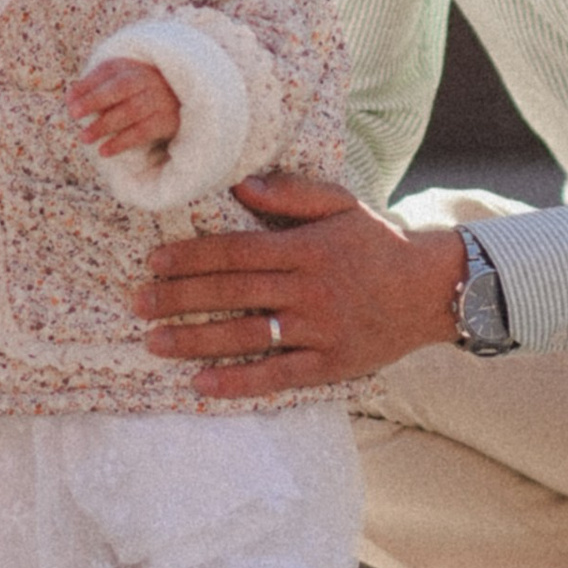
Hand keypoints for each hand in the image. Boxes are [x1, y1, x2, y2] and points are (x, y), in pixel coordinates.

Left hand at [70, 56, 182, 159]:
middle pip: (121, 86)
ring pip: (131, 110)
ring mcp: (162, 99)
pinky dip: (122, 141)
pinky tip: (104, 151)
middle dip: (95, 99)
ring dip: (105, 124)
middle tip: (73, 114)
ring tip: (84, 137)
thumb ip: (101, 85)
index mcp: (137, 65)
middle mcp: (151, 78)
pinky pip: (143, 131)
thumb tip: (69, 97)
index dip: (88, 84)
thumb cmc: (144, 93)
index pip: (110, 69)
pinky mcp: (169, 120)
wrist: (186, 101)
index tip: (69, 100)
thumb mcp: (126, 81)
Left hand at [134, 171, 466, 394]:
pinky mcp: (329, 364)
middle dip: (179, 298)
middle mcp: (309, 289)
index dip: (192, 257)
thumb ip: (293, 193)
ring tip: (153, 342)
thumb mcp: (342, 205)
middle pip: (232, 293)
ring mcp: (318, 330)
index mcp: (307, 249)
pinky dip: (237, 380)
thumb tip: (240, 184)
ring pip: (246, 335)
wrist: (431, 289)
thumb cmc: (378, 243)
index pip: (237, 252)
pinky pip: (276, 375)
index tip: (155, 261)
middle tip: (136, 303)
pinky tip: (200, 383)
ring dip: (195, 340)